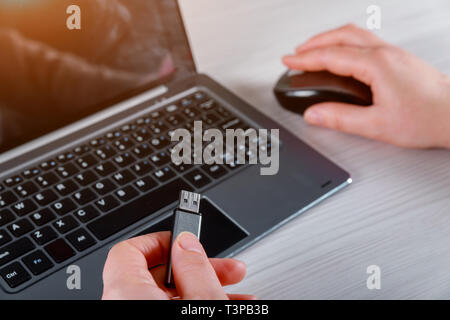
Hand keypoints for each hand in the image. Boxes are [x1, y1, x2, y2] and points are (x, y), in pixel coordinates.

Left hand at [102, 231, 254, 299]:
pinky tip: (228, 302)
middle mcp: (126, 305)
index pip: (129, 250)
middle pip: (159, 273)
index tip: (187, 239)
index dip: (161, 239)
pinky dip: (197, 303)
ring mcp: (138, 316)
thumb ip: (193, 267)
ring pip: (171, 295)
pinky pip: (171, 309)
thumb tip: (187, 243)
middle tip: (227, 268)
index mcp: (127, 293)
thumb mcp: (201, 300)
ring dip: (206, 287)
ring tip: (239, 293)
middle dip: (200, 267)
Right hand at [282, 24, 449, 148]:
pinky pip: (365, 40)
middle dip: (313, 43)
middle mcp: (385, 53)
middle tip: (296, 54)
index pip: (330, 56)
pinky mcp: (399, 58)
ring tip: (312, 49)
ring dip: (329, 38)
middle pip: (341, 36)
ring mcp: (393, 53)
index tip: (288, 61)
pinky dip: (344, 42)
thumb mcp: (376, 125)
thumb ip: (340, 119)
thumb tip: (313, 114)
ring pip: (354, 34)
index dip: (305, 59)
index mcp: (376, 65)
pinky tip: (342, 53)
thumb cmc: (427, 118)